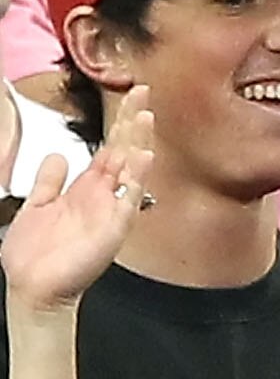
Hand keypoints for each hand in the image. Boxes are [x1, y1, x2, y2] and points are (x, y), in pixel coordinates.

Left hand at [2, 89, 151, 315]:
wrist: (34, 287)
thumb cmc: (36, 254)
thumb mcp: (36, 205)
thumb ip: (48, 180)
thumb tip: (58, 155)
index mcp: (86, 189)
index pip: (109, 148)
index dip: (119, 123)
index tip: (130, 98)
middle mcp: (102, 195)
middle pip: (124, 150)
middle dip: (133, 121)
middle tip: (144, 92)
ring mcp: (110, 210)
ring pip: (131, 169)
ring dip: (139, 142)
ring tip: (146, 115)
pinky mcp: (113, 227)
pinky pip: (129, 198)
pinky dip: (137, 178)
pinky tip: (141, 157)